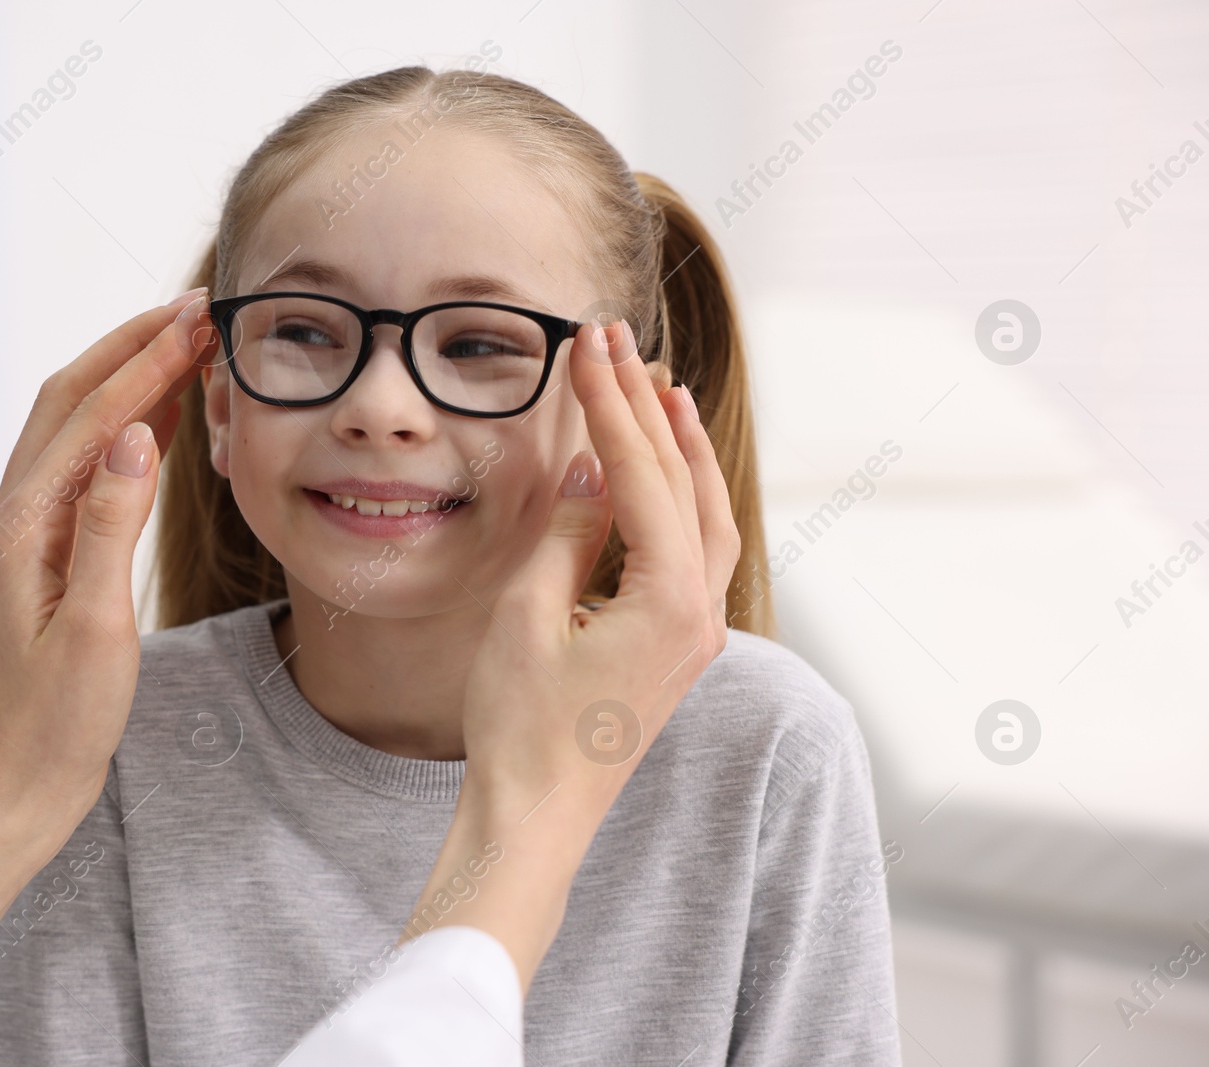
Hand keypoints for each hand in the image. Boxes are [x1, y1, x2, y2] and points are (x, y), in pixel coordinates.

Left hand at [0, 286, 216, 818]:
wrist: (21, 785)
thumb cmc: (60, 722)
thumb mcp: (95, 628)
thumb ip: (109, 527)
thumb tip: (134, 434)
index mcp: (23, 528)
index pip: (91, 419)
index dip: (145, 364)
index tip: (197, 319)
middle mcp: (16, 516)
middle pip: (70, 400)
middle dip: (130, 347)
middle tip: (194, 309)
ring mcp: (29, 533)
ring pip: (78, 428)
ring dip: (128, 379)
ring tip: (188, 343)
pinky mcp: (48, 552)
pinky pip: (88, 468)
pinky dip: (127, 429)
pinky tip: (164, 418)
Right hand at [400, 318, 740, 991]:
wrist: (537, 815)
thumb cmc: (521, 727)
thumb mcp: (527, 615)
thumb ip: (569, 532)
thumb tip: (595, 467)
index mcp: (669, 599)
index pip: (641, 472)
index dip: (610, 402)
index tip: (588, 343)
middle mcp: (700, 612)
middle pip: (684, 484)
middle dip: (648, 408)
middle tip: (617, 341)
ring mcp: (696, 633)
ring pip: (708, 517)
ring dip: (682, 451)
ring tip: (662, 391)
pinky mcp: (678, 648)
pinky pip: (699, 553)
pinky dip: (682, 501)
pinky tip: (663, 479)